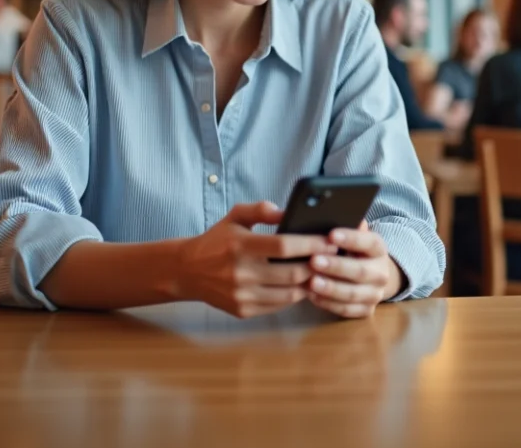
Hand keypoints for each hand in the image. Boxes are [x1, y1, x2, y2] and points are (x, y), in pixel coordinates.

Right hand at [177, 201, 336, 318]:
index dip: (310, 244)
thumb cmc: (216, 240)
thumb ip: (260, 209)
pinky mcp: (243, 310)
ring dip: (309, 282)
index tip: (329, 240)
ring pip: (289, 293)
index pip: (284, 246)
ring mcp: (242, 295)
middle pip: (292, 273)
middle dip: (317, 265)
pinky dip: (294, 295)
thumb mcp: (234, 216)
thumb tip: (287, 212)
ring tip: (321, 270)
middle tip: (333, 256)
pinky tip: (302, 284)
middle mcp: (241, 273)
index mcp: (240, 245)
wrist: (187, 271)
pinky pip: (278, 305)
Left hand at [306, 222, 401, 318]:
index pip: (368, 242)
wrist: (372, 275)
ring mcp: (375, 294)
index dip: (351, 239)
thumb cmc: (352, 250)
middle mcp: (381, 272)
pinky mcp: (366, 311)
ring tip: (310, 282)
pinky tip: (312, 296)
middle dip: (336, 267)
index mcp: (378, 249)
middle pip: (361, 271)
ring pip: (353, 294)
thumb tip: (328, 213)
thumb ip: (345, 226)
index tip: (331, 234)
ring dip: (331, 288)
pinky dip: (329, 304)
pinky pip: (347, 310)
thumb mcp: (352, 236)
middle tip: (314, 261)